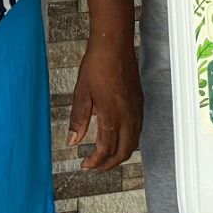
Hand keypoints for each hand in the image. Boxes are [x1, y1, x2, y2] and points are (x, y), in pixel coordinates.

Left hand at [67, 35, 141, 170]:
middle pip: (123, 152)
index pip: (106, 149)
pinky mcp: (139, 104)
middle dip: (109, 164)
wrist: (114, 45)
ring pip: (133, 143)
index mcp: (112, 115)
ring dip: (119, 154)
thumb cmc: (97, 65)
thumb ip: (79, 120)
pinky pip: (137, 131)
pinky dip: (128, 142)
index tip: (85, 165)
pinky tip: (116, 139)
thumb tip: (73, 141)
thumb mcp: (81, 94)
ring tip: (104, 157)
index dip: (95, 162)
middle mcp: (128, 116)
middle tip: (94, 166)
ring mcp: (136, 110)